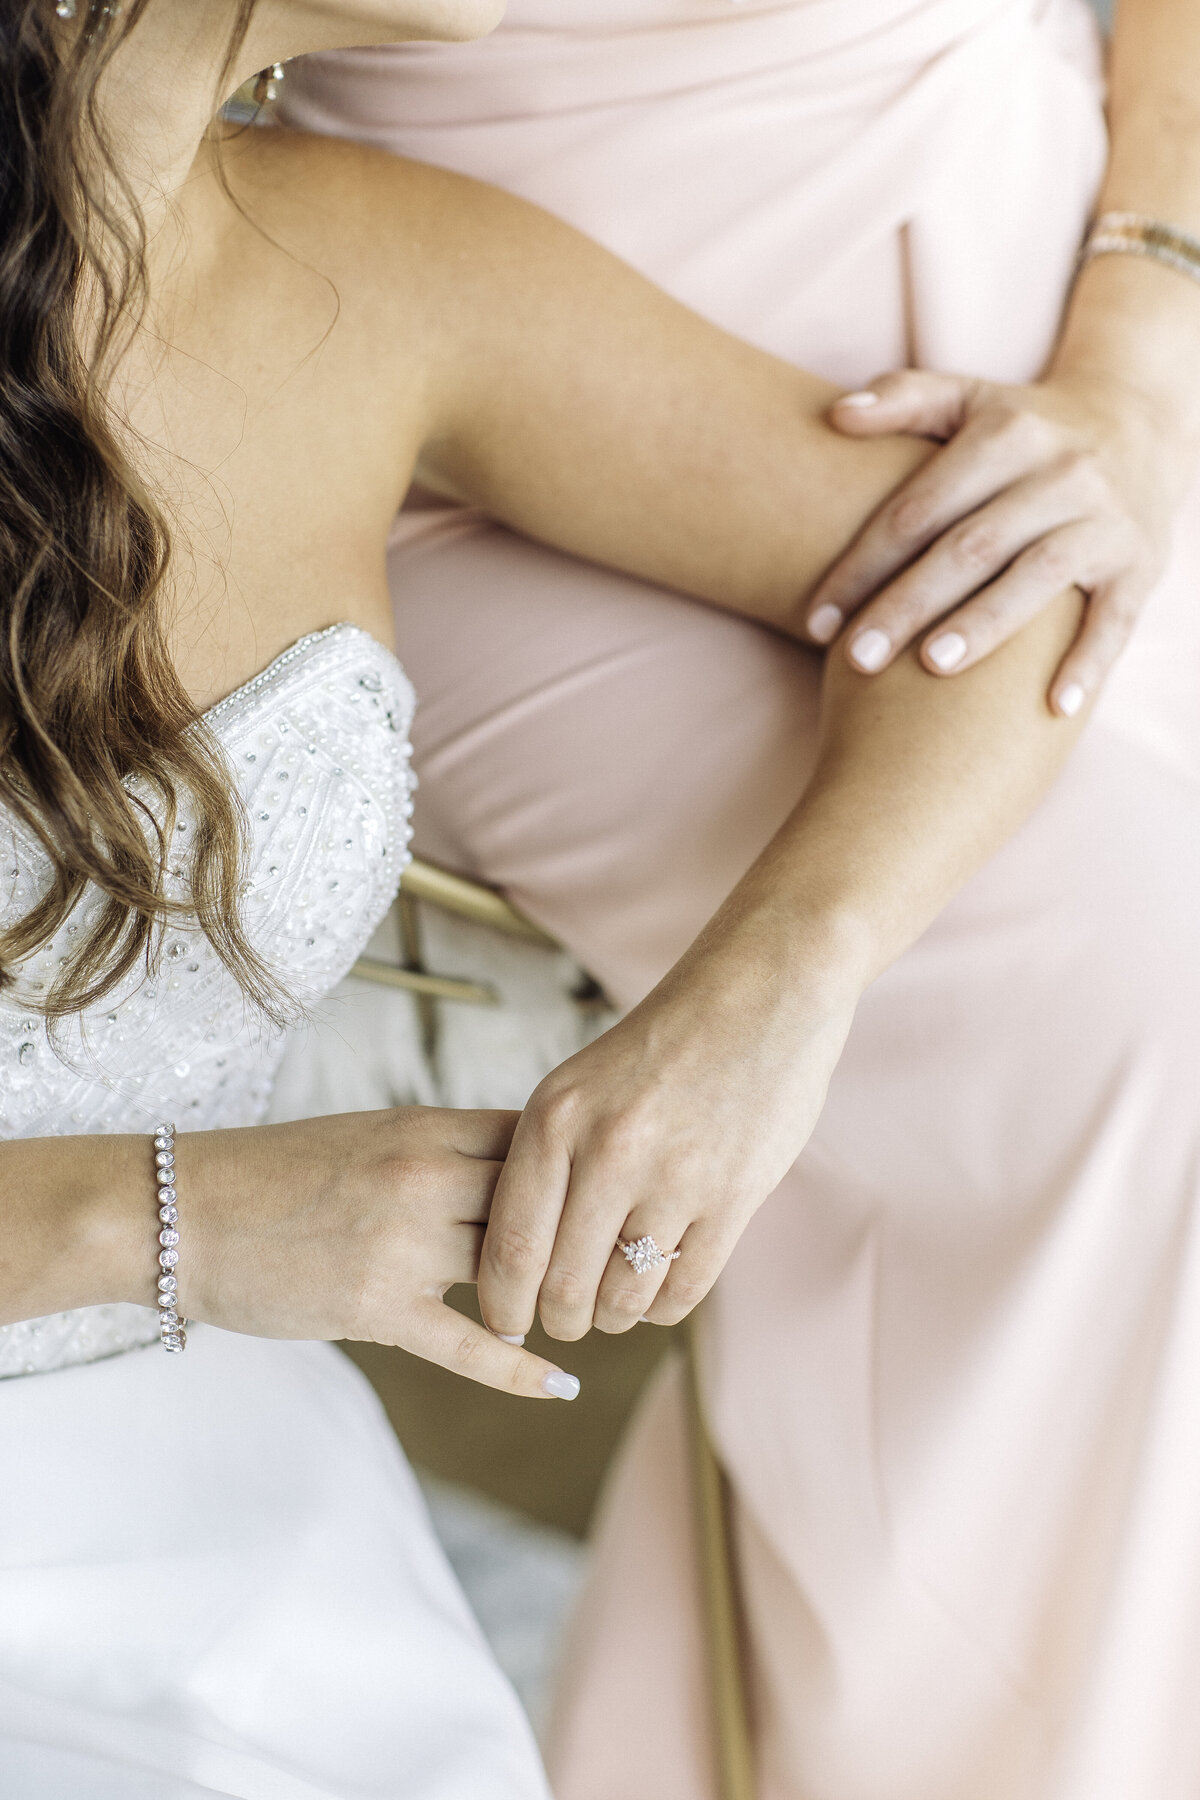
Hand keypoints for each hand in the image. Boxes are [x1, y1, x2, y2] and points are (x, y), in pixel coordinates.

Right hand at [175, 1107, 580, 1399]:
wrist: (181, 1211)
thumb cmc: (276, 1175)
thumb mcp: (367, 1135)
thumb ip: (440, 1149)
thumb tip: (514, 1167)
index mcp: (424, 1125)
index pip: (537, 1138)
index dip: (585, 1166)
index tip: (619, 1188)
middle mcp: (425, 1175)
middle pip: (545, 1201)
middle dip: (593, 1230)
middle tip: (634, 1260)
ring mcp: (402, 1242)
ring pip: (516, 1268)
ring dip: (562, 1295)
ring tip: (605, 1318)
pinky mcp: (375, 1306)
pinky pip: (468, 1344)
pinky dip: (521, 1369)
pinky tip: (562, 1385)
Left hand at [475, 921, 857, 1342]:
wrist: (760, 993)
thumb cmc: (661, 1045)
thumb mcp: (579, 1086)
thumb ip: (546, 1163)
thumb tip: (517, 1261)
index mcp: (555, 1119)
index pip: (511, 1248)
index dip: (504, 1303)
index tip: (507, 1321)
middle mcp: (609, 1151)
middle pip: (564, 1288)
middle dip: (559, 1318)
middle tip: (563, 1317)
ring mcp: (675, 1176)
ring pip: (624, 1299)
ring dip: (613, 1316)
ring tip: (612, 1303)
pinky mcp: (734, 1196)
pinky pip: (684, 1289)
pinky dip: (662, 1307)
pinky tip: (658, 1288)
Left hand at [804, 368, 1182, 714]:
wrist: (1141, 423)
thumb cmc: (1027, 428)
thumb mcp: (970, 400)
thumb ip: (903, 399)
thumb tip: (836, 416)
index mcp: (1006, 435)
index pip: (918, 510)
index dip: (862, 565)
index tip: (816, 621)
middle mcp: (1060, 472)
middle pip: (969, 546)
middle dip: (907, 604)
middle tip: (855, 658)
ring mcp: (1104, 520)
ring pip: (1038, 576)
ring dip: (985, 622)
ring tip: (932, 666)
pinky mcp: (1141, 563)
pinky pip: (1116, 618)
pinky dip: (1088, 661)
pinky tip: (1054, 709)